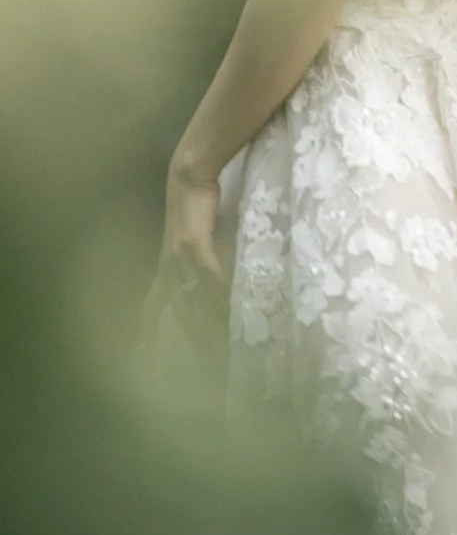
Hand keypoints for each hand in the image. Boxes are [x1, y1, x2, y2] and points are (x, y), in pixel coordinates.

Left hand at [153, 159, 226, 342]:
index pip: (155, 305)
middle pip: (176, 309)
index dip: (151, 329)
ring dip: (206, 319)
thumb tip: (216, 281)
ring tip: (221, 340)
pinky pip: (208, 273)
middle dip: (189, 335)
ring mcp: (180, 255)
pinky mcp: (195, 242)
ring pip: (192, 296)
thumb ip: (205, 258)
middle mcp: (169, 265)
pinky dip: (218, 289)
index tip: (147, 353)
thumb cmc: (195, 205)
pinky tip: (230, 303)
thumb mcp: (196, 238)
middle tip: (204, 359)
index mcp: (166, 266)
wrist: (188, 175)